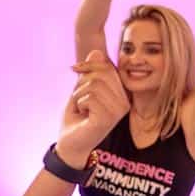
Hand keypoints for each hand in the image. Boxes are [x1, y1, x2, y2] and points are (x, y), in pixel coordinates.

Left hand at [56, 50, 129, 166]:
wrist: (70, 143)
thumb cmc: (77, 117)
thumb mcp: (82, 90)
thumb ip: (90, 73)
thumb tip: (97, 52)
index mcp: (121, 93)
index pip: (107, 66)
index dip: (88, 66)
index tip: (75, 70)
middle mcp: (124, 101)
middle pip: (100, 74)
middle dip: (81, 84)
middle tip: (79, 100)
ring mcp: (118, 110)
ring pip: (94, 85)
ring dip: (78, 95)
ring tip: (81, 109)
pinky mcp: (108, 118)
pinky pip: (89, 98)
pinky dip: (79, 103)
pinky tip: (83, 115)